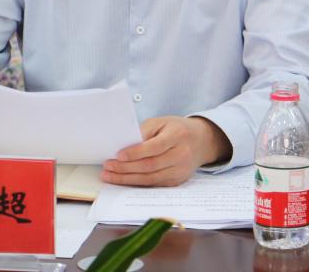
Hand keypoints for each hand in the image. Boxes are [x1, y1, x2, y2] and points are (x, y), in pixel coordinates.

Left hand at [100, 116, 230, 186]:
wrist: (201, 141)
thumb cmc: (176, 129)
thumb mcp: (161, 122)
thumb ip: (144, 132)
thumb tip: (124, 146)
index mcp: (178, 135)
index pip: (155, 147)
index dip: (136, 152)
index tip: (118, 155)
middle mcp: (182, 155)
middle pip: (151, 166)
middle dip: (126, 168)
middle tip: (108, 167)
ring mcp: (181, 171)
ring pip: (151, 179)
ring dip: (128, 179)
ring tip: (110, 176)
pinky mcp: (178, 181)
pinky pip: (154, 185)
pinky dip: (137, 184)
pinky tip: (124, 180)